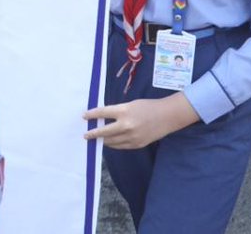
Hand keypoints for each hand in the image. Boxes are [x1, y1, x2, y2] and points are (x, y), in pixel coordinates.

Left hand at [82, 93, 198, 149]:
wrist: (167, 116)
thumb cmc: (148, 107)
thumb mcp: (131, 105)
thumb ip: (117, 112)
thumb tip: (103, 119)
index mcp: (124, 111)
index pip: (103, 113)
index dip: (92, 115)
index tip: (84, 117)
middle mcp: (126, 125)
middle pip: (104, 131)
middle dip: (93, 133)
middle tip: (86, 134)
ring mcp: (132, 137)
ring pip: (111, 141)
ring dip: (103, 140)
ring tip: (97, 139)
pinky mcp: (137, 144)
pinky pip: (120, 146)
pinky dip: (113, 144)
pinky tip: (109, 142)